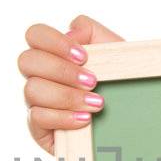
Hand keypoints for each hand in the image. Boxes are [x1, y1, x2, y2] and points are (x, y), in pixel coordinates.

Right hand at [18, 14, 124, 154]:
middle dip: (61, 70)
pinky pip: (37, 118)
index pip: (35, 34)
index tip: (83, 56)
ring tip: (97, 103)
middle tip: (92, 81)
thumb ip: (92, 32)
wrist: (133, 121)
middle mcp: (40, 75)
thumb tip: (71, 32)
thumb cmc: (120, 83)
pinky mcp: (39, 128)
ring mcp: (37, 102)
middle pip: (26, 60)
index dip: (54, 42)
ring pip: (32, 89)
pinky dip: (64, 117)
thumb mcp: (114, 51)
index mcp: (53, 53)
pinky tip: (85, 119)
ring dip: (67, 96)